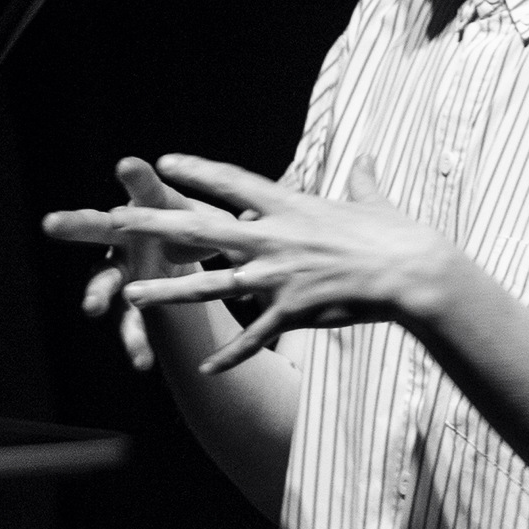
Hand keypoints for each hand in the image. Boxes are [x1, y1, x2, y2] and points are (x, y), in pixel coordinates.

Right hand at [42, 152, 205, 376]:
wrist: (178, 263)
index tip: (128, 165)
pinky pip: (130, 325)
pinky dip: (135, 342)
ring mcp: (120, 274)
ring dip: (95, 293)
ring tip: (91, 306)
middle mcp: (123, 239)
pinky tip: (141, 361)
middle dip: (75, 225)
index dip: (137, 179)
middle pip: (96, 228)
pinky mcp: (128, 307)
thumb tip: (249, 207)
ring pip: (101, 281)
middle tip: (51, 222)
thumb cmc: (192, 229)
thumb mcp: (204, 217)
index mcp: (147, 211)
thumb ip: (216, 214)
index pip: (143, 192)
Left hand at [81, 150, 442, 375]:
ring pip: (211, 286)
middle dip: (155, 225)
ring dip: (168, 292)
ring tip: (131, 295)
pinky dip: (231, 356)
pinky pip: (253, 337)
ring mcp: (279, 277)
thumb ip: (361, 181)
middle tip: (117, 220)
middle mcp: (274, 239)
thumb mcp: (373, 202)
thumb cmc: (397, 236)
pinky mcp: (292, 312)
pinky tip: (205, 369)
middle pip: (201, 229)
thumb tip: (364, 159)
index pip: (232, 182)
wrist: (412, 272)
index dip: (196, 171)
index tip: (165, 162)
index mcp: (290, 206)